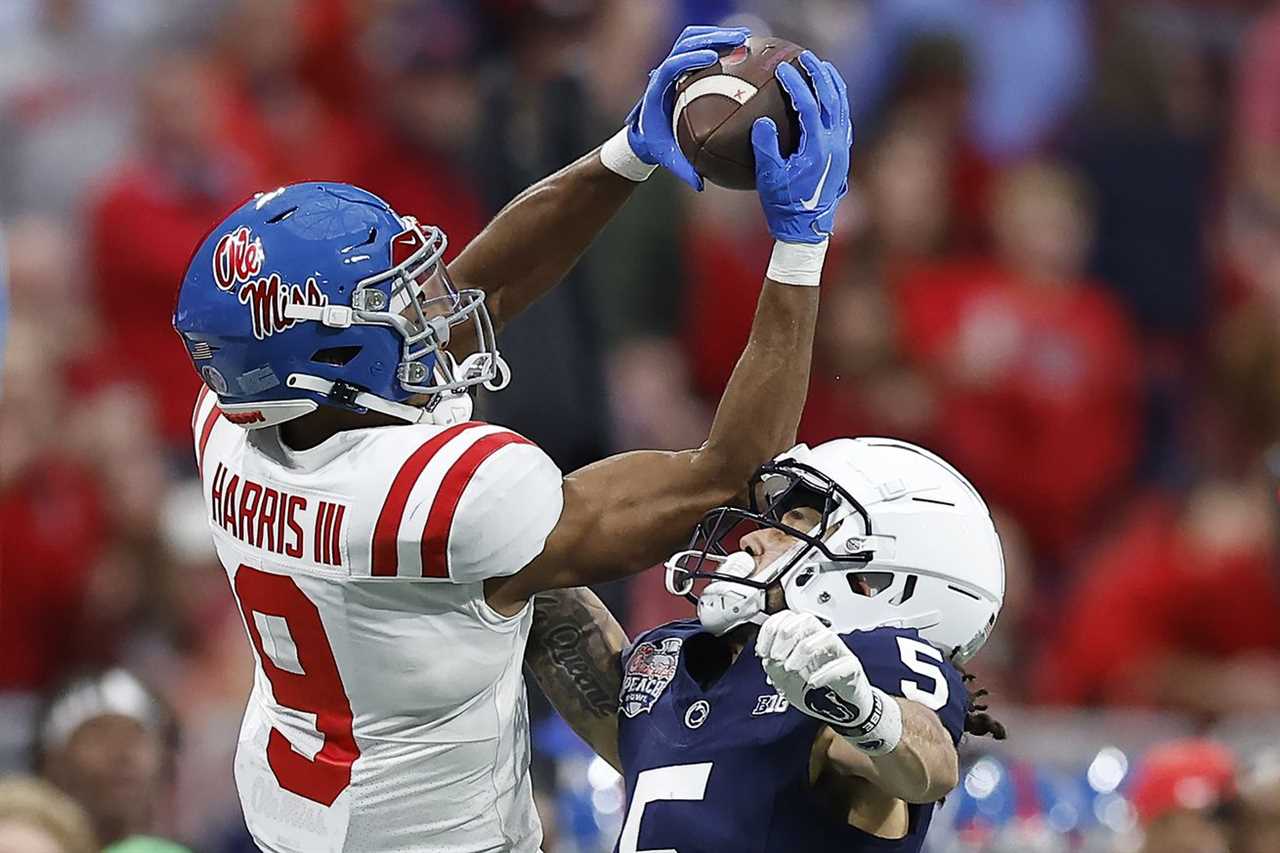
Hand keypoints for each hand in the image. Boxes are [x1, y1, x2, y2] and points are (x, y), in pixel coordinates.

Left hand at [625, 25, 749, 190]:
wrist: (644, 134)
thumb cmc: (656, 145)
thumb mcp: (668, 158)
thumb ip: (683, 169)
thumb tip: (700, 184)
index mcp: (657, 89)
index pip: (671, 65)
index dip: (690, 58)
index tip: (711, 57)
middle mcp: (664, 72)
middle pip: (685, 43)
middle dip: (711, 37)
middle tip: (738, 40)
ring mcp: (673, 65)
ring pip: (692, 39)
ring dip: (717, 34)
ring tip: (744, 37)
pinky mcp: (683, 64)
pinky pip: (700, 45)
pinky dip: (718, 41)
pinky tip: (742, 45)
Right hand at [753, 52, 851, 242]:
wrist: (807, 230)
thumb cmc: (784, 206)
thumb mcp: (769, 178)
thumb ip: (766, 148)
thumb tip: (762, 122)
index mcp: (818, 148)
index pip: (809, 106)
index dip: (796, 84)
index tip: (783, 68)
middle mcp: (835, 145)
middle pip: (832, 99)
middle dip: (820, 75)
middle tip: (807, 58)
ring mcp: (842, 149)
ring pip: (843, 107)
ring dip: (833, 85)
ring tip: (823, 67)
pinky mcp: (843, 154)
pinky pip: (844, 120)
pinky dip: (838, 102)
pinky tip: (830, 96)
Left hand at [757, 611, 874, 730]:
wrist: (843, 712)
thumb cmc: (816, 692)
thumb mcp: (786, 681)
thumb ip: (775, 667)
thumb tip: (766, 658)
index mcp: (803, 639)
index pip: (788, 618)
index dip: (771, 630)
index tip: (761, 651)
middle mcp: (821, 641)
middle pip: (806, 620)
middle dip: (786, 636)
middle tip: (776, 657)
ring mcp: (839, 653)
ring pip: (825, 636)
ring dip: (803, 650)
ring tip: (791, 668)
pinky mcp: (852, 669)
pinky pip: (844, 664)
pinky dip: (825, 673)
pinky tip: (813, 683)